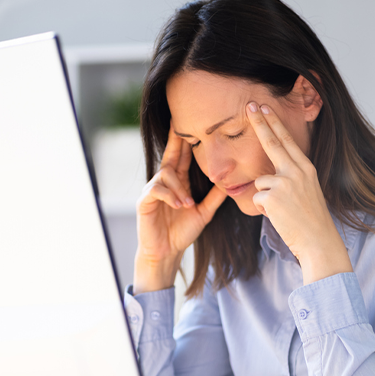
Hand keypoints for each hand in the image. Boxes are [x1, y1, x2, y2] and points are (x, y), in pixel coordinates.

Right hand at [134, 128, 226, 293]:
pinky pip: (156, 190)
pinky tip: (179, 205)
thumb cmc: (182, 232)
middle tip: (179, 123)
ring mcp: (153, 191)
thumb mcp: (204, 212)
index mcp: (178, 182)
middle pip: (170, 155)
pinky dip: (170, 196)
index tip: (189, 122)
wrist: (166, 252)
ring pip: (166, 175)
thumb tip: (230, 182)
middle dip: (175, 140)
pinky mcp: (144, 202)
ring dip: (179, 187)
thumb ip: (214, 197)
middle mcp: (165, 182)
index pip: (182, 156)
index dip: (185, 140)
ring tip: (188, 204)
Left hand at [246, 102, 351, 284]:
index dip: (274, 123)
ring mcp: (284, 183)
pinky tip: (278, 216)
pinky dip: (264, 209)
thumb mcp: (306, 191)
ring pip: (260, 182)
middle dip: (259, 123)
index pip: (287, 140)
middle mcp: (296, 171)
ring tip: (282, 210)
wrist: (317, 240)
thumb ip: (290, 178)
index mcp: (306, 168)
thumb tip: (267, 176)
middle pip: (272, 142)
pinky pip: (257, 198)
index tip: (264, 108)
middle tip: (249, 105)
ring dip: (265, 197)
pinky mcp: (273, 197)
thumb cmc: (310, 219)